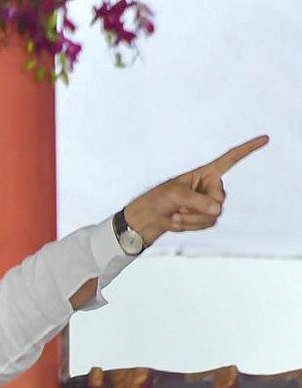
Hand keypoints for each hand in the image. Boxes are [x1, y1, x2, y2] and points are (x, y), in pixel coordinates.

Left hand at [124, 134, 268, 246]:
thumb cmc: (158, 200)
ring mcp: (207, 204)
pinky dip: (189, 226)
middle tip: (180, 207)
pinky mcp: (203, 219)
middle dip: (201, 207)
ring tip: (175, 214)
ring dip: (192, 219)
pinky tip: (176, 221)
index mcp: (205, 173)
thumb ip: (198, 201)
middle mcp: (209, 187)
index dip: (247, 149)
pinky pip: (206, 225)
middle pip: (220, 200)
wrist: (147, 220)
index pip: (230, 159)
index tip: (265, 138)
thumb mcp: (176, 195)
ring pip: (213, 216)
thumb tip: (216, 211)